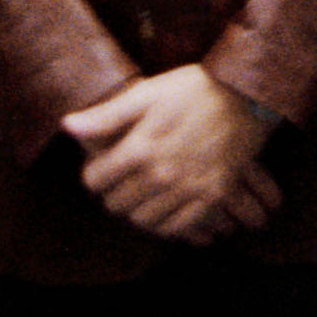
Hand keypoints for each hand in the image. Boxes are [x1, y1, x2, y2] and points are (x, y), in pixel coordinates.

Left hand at [65, 66, 281, 244]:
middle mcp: (161, 174)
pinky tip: (165, 207)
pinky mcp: (212, 197)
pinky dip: (166, 223)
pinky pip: (178, 227)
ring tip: (142, 194)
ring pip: (144, 221)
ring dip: (137, 210)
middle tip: (122, 180)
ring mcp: (188, 189)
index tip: (102, 166)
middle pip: (117, 205)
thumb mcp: (148, 93)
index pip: (95, 180)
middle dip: (113, 193)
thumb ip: (107, 115)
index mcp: (141, 147)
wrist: (248, 95)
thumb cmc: (195, 88)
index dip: (94, 173)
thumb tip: (68, 127)